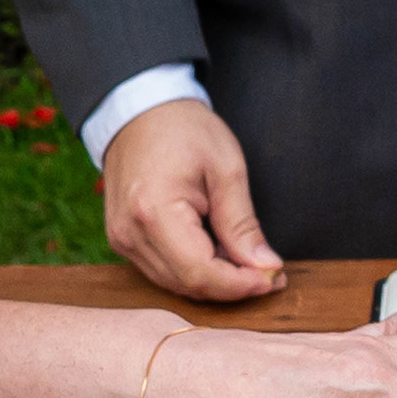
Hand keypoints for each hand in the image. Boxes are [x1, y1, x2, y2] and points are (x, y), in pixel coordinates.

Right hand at [102, 100, 285, 300]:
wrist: (138, 110)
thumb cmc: (183, 130)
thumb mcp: (227, 169)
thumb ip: (243, 224)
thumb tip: (265, 266)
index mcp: (154, 211)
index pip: (201, 273)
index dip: (241, 285)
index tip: (273, 277)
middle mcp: (130, 233)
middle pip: (189, 284)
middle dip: (234, 287)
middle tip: (271, 273)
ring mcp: (122, 239)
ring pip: (177, 284)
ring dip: (218, 282)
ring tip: (251, 263)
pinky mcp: (123, 239)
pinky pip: (165, 271)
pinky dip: (197, 271)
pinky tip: (222, 255)